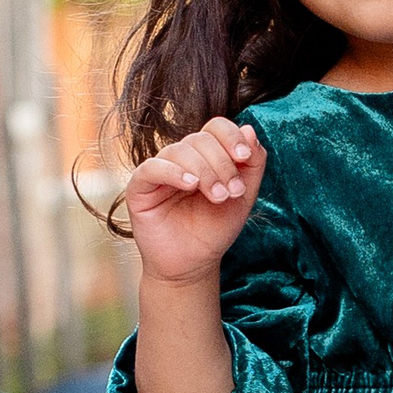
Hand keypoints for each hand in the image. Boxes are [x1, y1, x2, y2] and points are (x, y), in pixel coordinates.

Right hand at [123, 118, 264, 284]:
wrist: (192, 265)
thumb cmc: (214, 231)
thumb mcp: (243, 197)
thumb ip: (253, 165)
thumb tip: (250, 130)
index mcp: (204, 156)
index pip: (215, 127)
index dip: (231, 136)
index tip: (245, 156)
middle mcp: (181, 158)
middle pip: (201, 139)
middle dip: (222, 164)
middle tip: (231, 193)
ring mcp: (159, 170)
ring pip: (180, 150)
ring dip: (204, 171)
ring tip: (217, 197)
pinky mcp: (140, 187)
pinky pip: (153, 167)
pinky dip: (173, 172)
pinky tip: (190, 185)